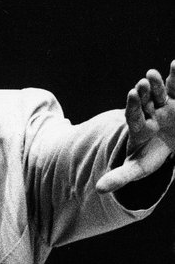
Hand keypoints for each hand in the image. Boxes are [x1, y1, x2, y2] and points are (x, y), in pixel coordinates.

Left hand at [96, 60, 174, 192]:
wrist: (165, 147)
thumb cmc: (149, 156)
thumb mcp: (137, 168)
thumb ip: (120, 176)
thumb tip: (98, 189)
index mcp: (138, 128)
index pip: (133, 116)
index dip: (132, 106)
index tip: (131, 94)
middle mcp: (149, 114)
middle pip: (144, 102)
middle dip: (144, 93)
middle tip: (141, 83)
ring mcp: (163, 106)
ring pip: (159, 93)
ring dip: (157, 84)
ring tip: (153, 73)